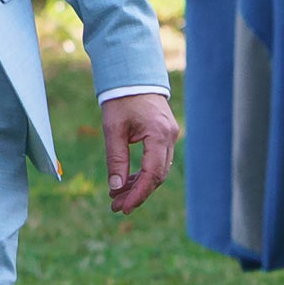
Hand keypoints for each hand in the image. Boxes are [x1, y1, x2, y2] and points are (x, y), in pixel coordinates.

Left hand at [102, 92, 179, 213]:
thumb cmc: (121, 100)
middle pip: (157, 176)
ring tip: (116, 197)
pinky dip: (143, 173)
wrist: (133, 77)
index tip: (123, 207)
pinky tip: (126, 182)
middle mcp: (170, 137)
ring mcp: (170, 137)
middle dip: (137, 193)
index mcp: (159, 135)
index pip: (153, 174)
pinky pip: (157, 161)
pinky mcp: (165, 136)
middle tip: (115, 206)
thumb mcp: (113, 129)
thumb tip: (115, 188)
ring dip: (139, 185)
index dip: (139, 194)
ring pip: (158, 170)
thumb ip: (116, 159)